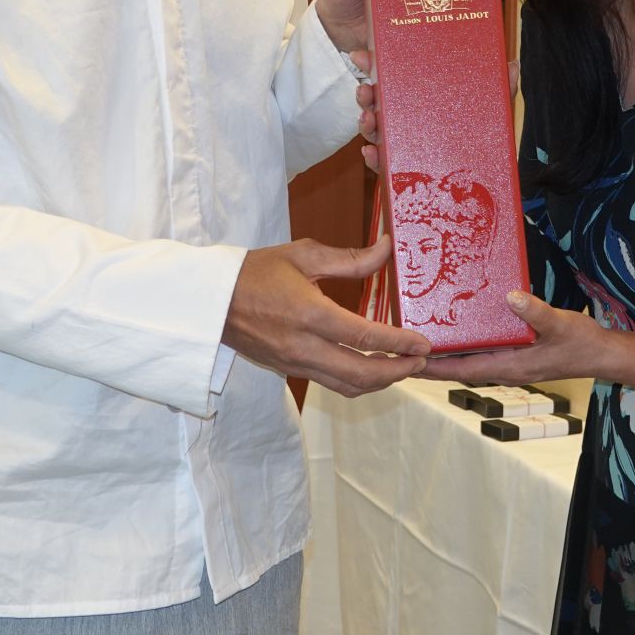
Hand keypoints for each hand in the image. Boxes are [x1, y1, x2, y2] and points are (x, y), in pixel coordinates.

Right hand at [223, 235, 431, 395]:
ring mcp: (295, 364)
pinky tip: (371, 368)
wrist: (210, 300)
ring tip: (402, 367)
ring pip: (347, 386)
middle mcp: (303, 346)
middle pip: (361, 374)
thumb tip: (387, 248)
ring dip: (380, 382)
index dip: (399, 344)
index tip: (424, 344)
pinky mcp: (289, 371)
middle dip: (397, 372)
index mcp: (309, 314)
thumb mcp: (303, 255)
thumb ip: (350, 258)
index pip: (364, 337)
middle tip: (421, 361)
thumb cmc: (255, 271)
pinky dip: (357, 381)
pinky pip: (331, 384)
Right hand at [358, 60, 516, 173]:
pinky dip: (374, 159)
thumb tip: (514, 65)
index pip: (396, 81)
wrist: (485, 192)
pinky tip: (372, 152)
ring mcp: (405, 148)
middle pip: (380, 104)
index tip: (362, 56)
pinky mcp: (404, 174)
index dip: (375, 67)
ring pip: (377, 132)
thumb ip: (502, 91)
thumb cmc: (484, 146)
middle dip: (367, 94)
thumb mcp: (492, 115)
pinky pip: (384, 165)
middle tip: (365, 88)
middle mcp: (410, 123)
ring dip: (366, 123)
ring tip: (368, 116)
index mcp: (425, 104)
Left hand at [416, 289, 611, 384]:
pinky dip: (465, 346)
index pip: (460, 370)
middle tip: (400, 346)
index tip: (405, 360)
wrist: (602, 355)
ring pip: (468, 362)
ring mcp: (509, 364)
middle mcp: (503, 369)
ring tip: (419, 338)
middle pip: (457, 368)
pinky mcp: (515, 356)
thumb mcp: (560, 324)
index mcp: (508, 366)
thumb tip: (510, 297)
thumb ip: (536, 312)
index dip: (432, 367)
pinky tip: (457, 331)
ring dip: (445, 354)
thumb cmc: (581, 343)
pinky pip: (482, 353)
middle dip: (429, 361)